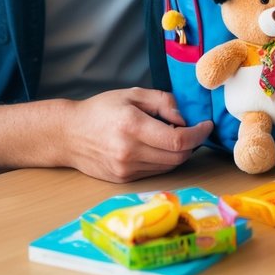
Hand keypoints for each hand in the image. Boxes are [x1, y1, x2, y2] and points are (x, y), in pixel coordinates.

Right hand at [61, 88, 212, 181]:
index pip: (178, 140)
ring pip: (169, 166)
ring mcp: (126, 169)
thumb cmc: (101, 110)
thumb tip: (184, 119)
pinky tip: (157, 147)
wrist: (68, 134)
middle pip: (178, 156)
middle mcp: (129, 152)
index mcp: (132, 127)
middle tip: (191, 129)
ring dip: (179, 153)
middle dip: (192, 143)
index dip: (199, 134)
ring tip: (172, 136)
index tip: (206, 125)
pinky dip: (164, 160)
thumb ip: (163, 102)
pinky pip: (156, 171)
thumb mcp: (132, 94)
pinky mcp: (124, 179)